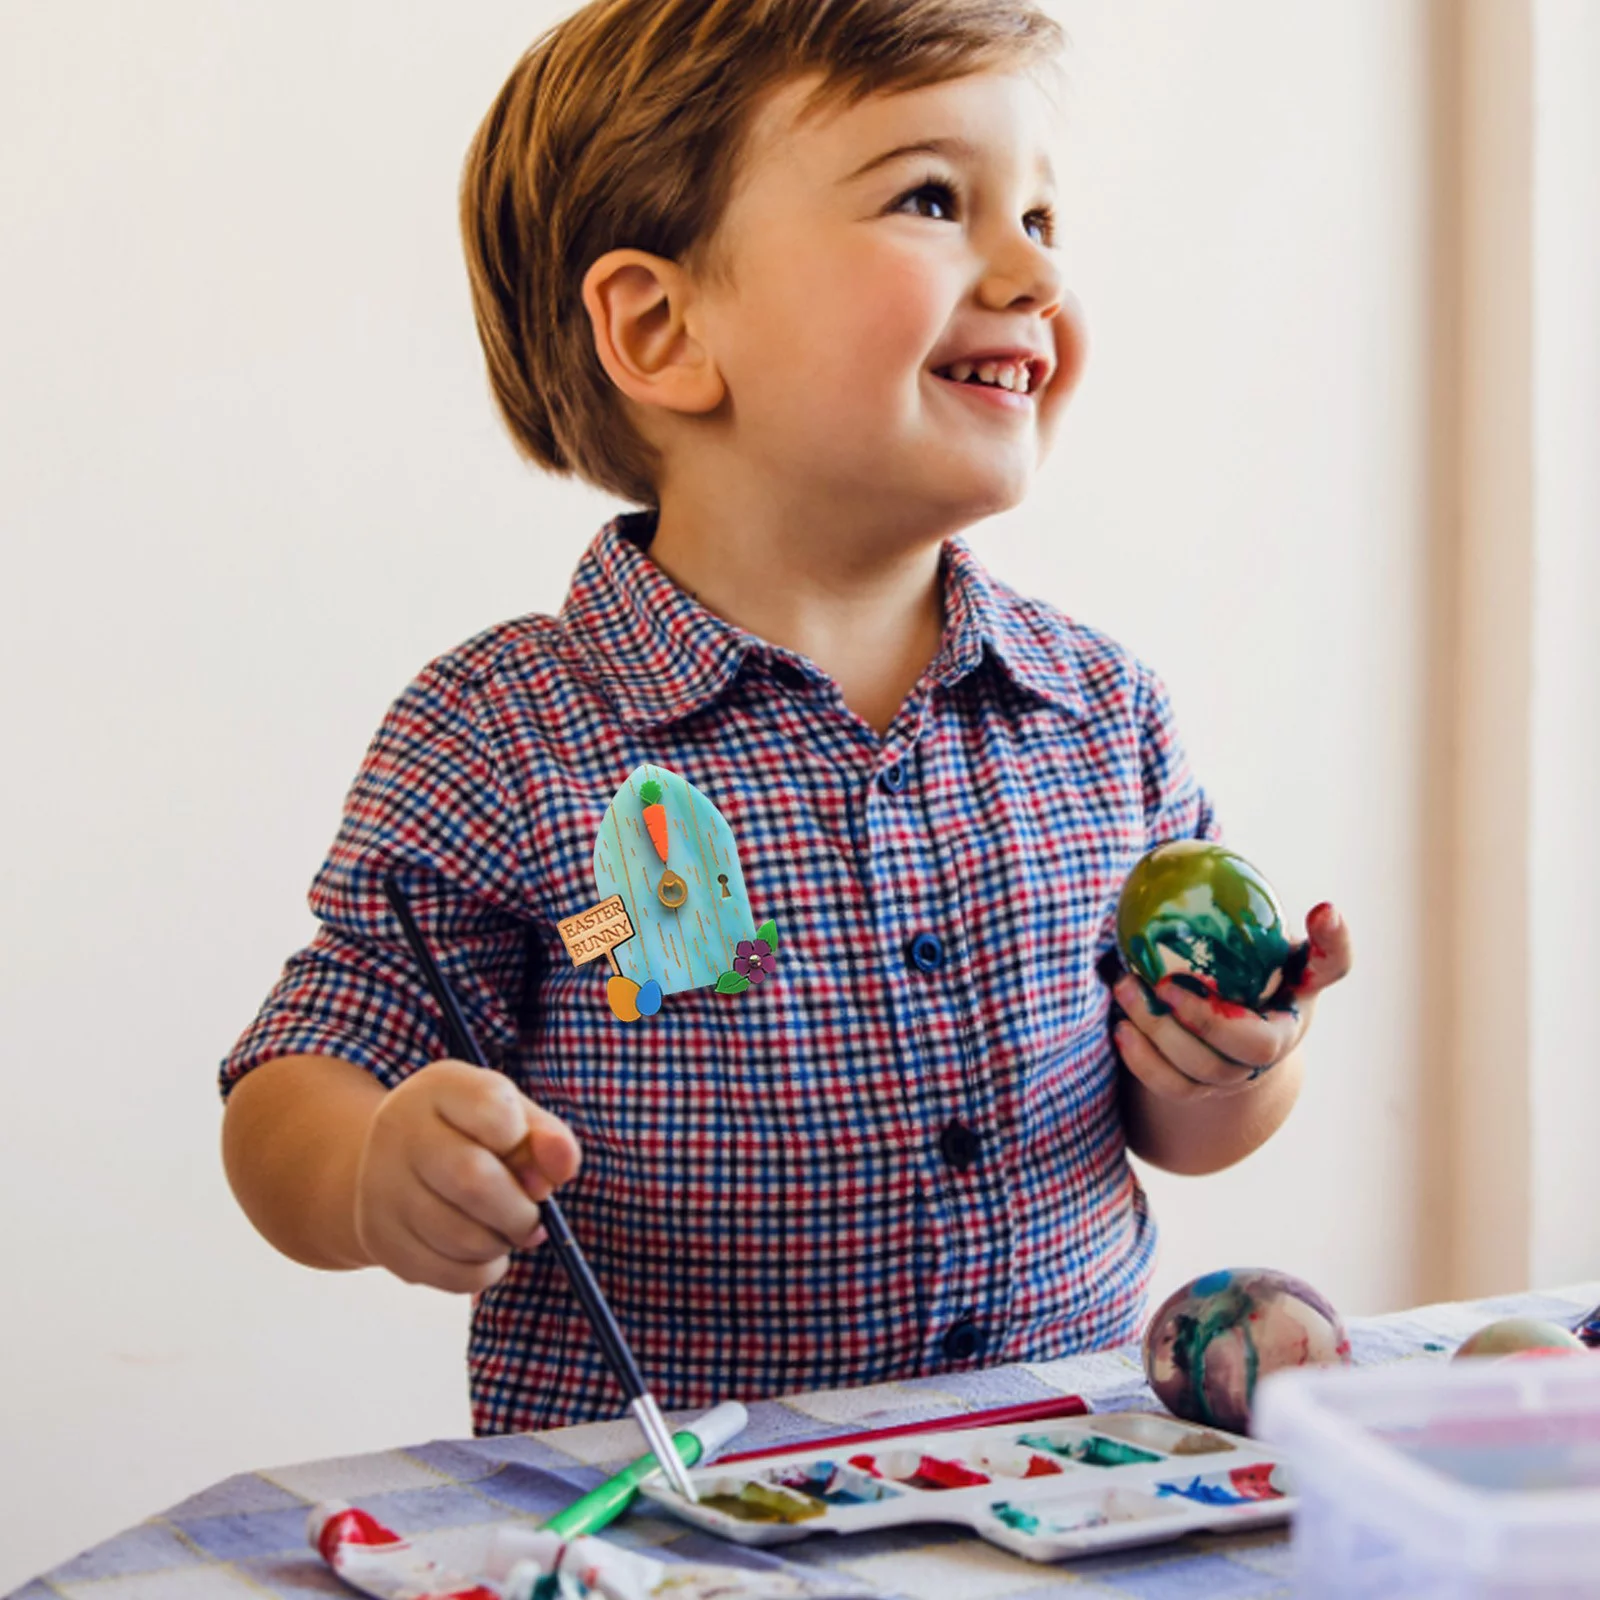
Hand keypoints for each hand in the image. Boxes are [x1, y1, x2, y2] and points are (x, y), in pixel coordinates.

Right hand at [353, 1059, 581, 1292]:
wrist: (392, 1160)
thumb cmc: (468, 1133)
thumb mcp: (510, 1114)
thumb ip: (545, 1136)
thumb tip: (561, 1169)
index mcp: (439, 1088)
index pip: (494, 1110)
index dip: (524, 1140)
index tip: (525, 1153)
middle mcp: (400, 1131)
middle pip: (473, 1181)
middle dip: (520, 1210)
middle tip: (532, 1215)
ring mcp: (382, 1187)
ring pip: (461, 1237)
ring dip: (502, 1243)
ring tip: (504, 1230)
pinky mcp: (380, 1238)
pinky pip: (448, 1273)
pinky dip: (483, 1270)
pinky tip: (482, 1250)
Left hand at [1105, 902, 1352, 1101]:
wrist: (1214, 1035)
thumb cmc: (1230, 968)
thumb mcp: (1240, 934)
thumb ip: (1232, 901)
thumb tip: (1192, 846)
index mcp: (1296, 994)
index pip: (1331, 966)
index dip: (1334, 941)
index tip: (1322, 906)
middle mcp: (1276, 1042)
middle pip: (1257, 1047)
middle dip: (1209, 1019)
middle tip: (1165, 983)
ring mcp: (1238, 1075)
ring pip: (1206, 1069)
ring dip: (1160, 1031)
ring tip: (1125, 989)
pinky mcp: (1200, 1093)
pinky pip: (1173, 1087)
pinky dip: (1144, 1061)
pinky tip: (1120, 1028)